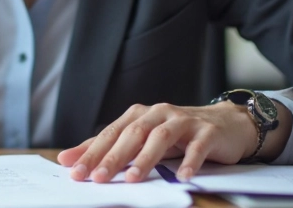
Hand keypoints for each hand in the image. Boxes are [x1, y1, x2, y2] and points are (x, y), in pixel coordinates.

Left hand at [57, 101, 286, 182]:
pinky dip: (190, 161)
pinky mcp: (208, 132)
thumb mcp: (141, 140)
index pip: (111, 134)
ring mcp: (184, 121)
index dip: (92, 152)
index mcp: (139, 116)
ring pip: (161, 137)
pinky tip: (183, 177)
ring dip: (146, 158)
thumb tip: (67, 159)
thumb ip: (106, 149)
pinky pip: (197, 146)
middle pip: (132, 133)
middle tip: (99, 178)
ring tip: (134, 178)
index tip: (76, 172)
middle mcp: (158, 113)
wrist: (226, 123)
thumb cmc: (177, 135)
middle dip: (114, 157)